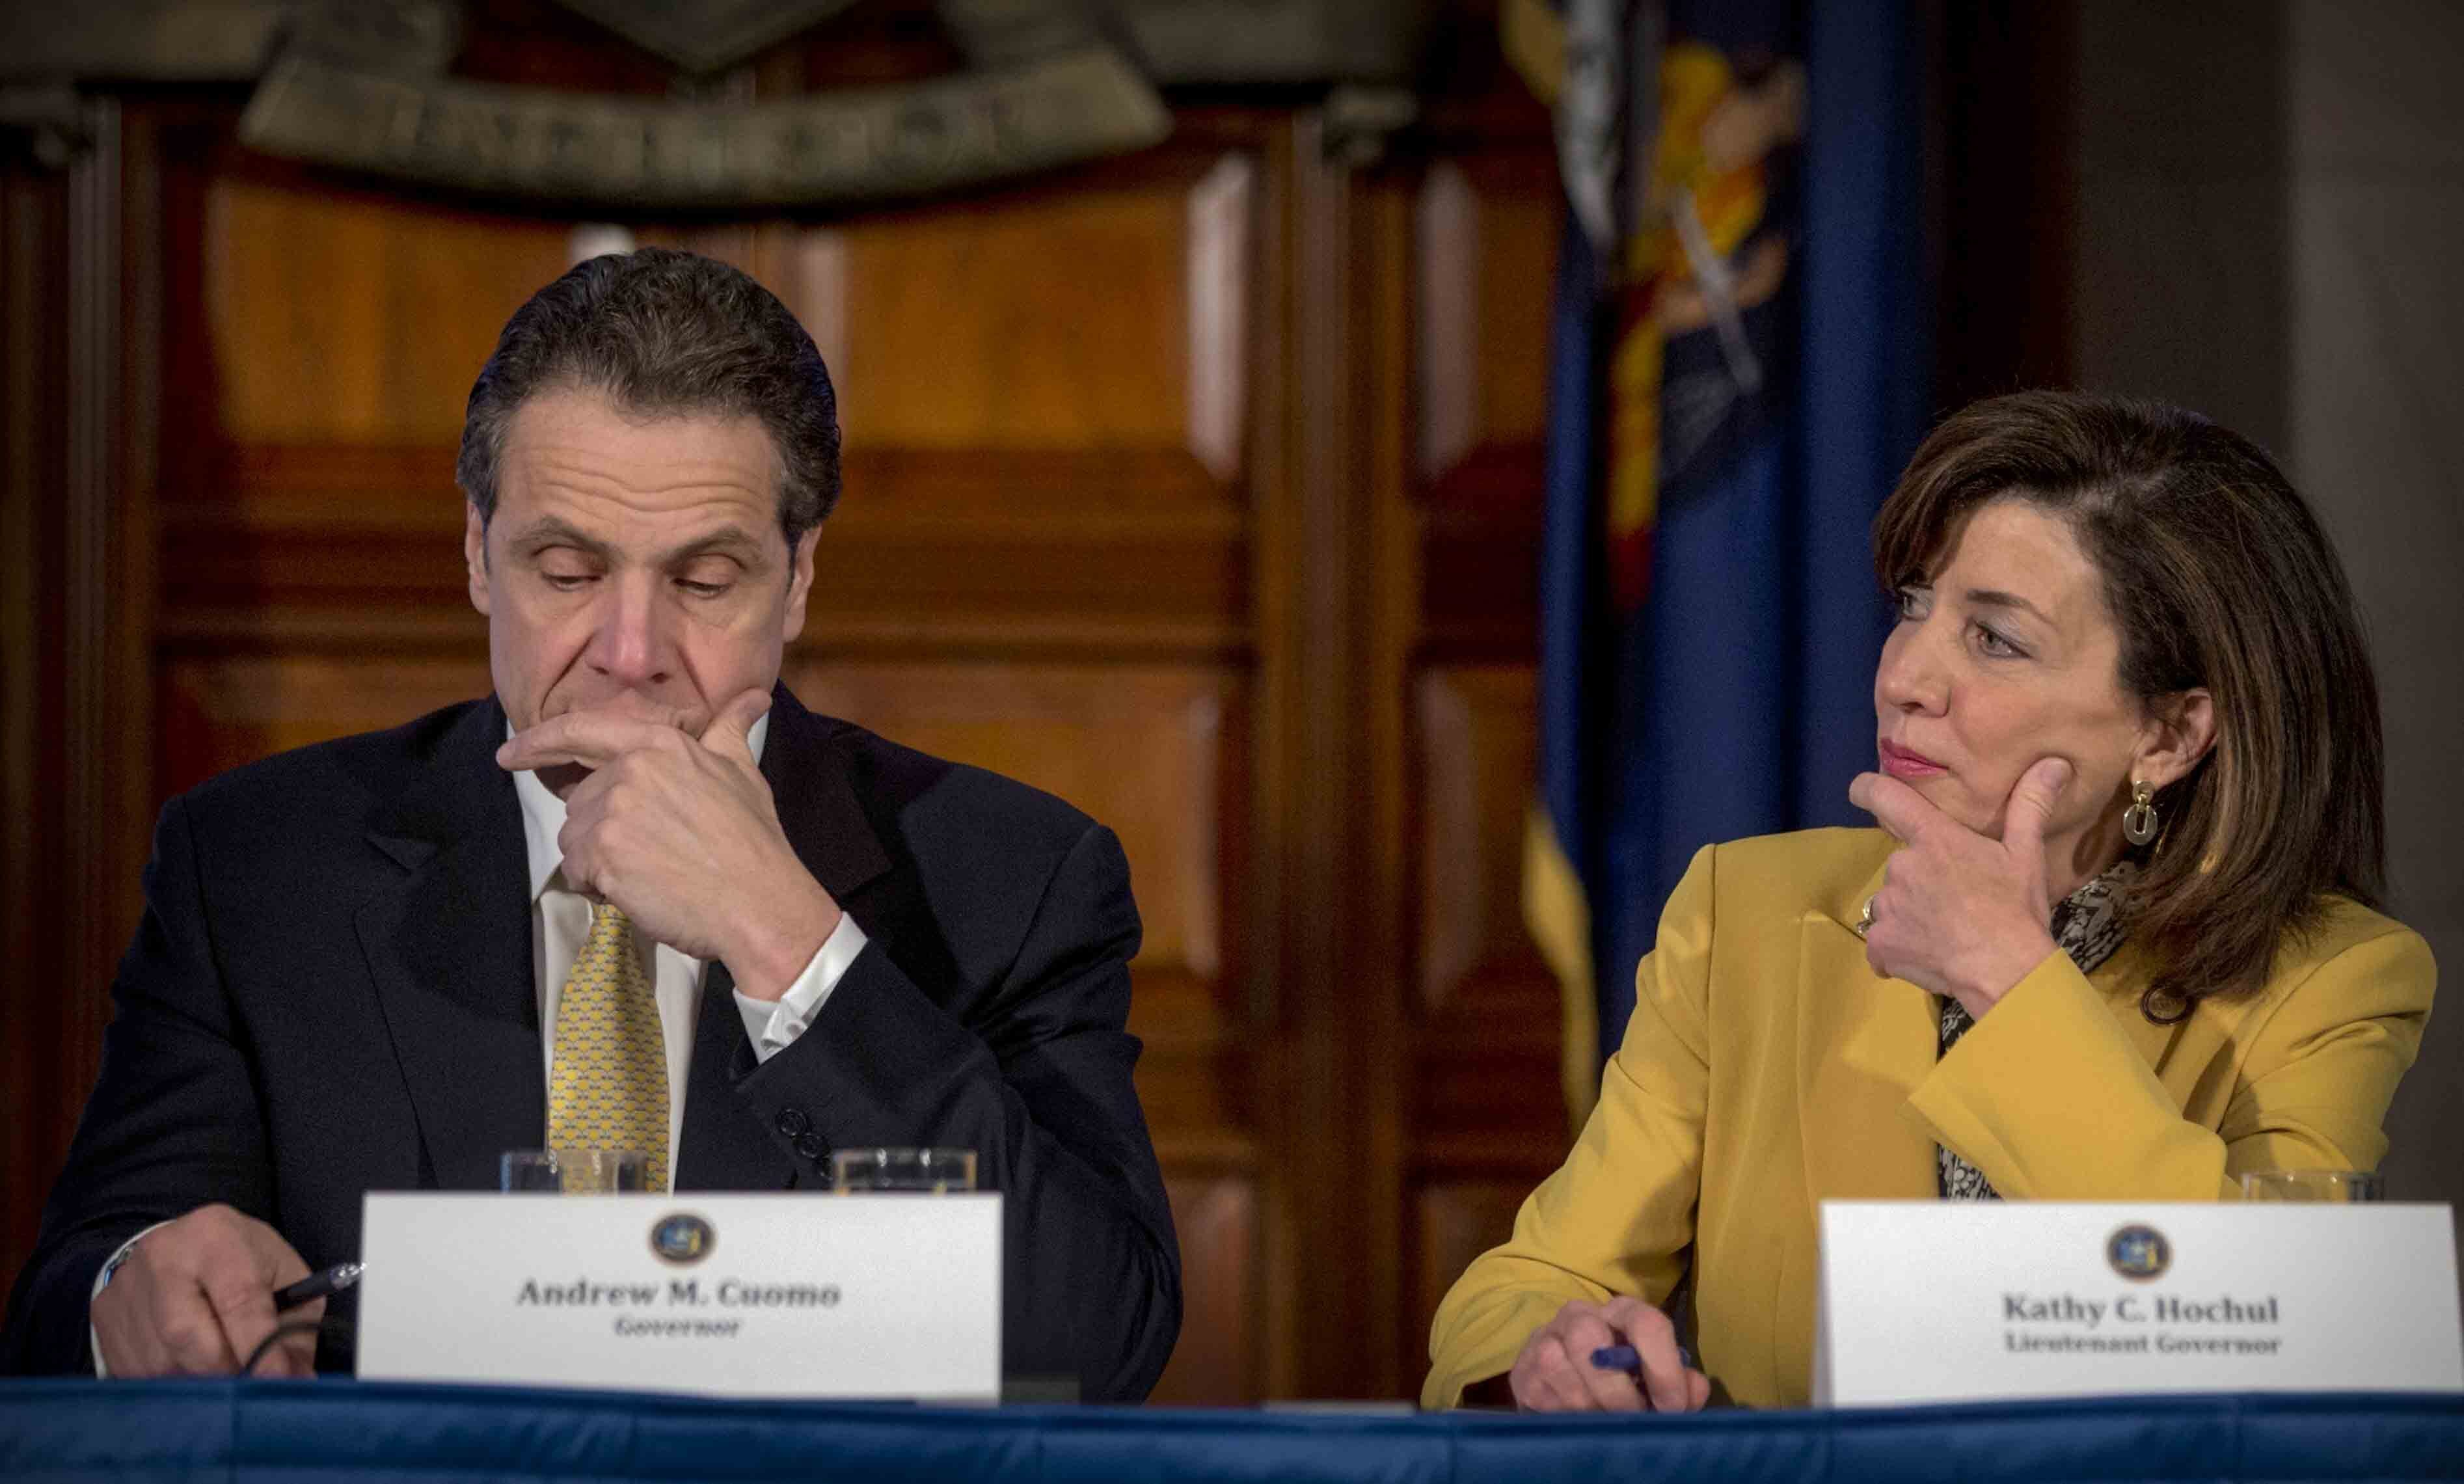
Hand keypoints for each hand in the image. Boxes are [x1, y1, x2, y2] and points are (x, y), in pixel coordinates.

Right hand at [91, 1204, 318, 1377]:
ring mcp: (126, 1287)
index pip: (240, 1299)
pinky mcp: (104, 1315)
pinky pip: (134, 1370)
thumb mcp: (283, 1276)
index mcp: (216, 1235)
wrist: (179, 1245)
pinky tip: (185, 1366)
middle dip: (224, 1370)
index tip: (276, 1380)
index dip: (260, 1346)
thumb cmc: (241, 1262)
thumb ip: (295, 1328)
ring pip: (159, 1361)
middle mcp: (162, 1256)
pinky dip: (168, 1381)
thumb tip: (297, 1382)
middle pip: (187, 1335)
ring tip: (219, 1370)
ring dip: (196, 1380)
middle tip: (247, 1382)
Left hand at [497, 688, 841, 999]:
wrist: (759, 902)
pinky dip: (598, 888)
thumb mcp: (743, 772)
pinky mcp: (602, 854)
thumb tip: (755, 697)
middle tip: (652, 853)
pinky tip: (638, 892)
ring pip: (574, 838)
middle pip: (580, 800)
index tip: (508, 754)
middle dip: (603, 830)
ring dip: (599, 861)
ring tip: (649, 873)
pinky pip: (576, 872)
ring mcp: (613, 811)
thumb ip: (731, 731)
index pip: (581, 732)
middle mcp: (630, 769)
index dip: (538, 742)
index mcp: (658, 744)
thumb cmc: (753, 840)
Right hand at [1507, 1297, 1709, 1412]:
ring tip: (1607, 1426)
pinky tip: (1579, 1424)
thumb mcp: (1655, 1380)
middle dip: (1618, 1391)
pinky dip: (1564, 1415)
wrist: (1566, 1388)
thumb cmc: (1622, 1382)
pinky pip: (1541, 1393)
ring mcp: (1545, 1340)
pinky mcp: (1522, 1372)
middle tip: (1633, 1419)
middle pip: (1591, 1339)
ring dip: (1589, 1407)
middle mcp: (1579, 1315)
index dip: (1663, 1369)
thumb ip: (1680, 1383)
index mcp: (1621, 1312)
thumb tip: (1693, 1388)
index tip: (1673, 1408)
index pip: (1645, 1322)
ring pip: (1560, 1367)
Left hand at [1848, 756, 2071, 1017]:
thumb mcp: (2026, 854)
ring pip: (1892, 902)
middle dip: (1923, 878)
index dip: (1868, 789)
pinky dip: (1898, 950)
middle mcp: (1902, 866)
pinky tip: (1927, 956)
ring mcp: (1887, 906)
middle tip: (1957, 900)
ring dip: (1911, 913)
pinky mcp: (1881, 944)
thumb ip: (2030, 805)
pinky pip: (1882, 943)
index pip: (1887, 797)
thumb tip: (2054, 762)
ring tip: (1947, 931)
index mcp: (1933, 839)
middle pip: (1903, 864)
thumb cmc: (2016, 909)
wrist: (2006, 972)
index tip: (1860, 789)